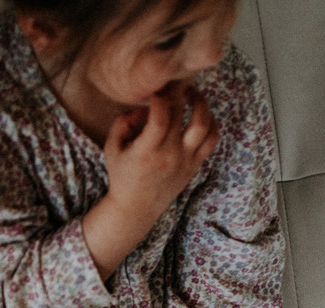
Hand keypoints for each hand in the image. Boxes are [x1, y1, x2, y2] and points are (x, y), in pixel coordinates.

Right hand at [105, 82, 218, 225]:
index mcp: (147, 151)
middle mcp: (170, 155)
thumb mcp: (112, 148)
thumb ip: (123, 122)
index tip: (155, 90)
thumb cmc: (122, 176)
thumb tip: (143, 107)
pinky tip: (201, 114)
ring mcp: (186, 160)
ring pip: (204, 124)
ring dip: (201, 103)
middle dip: (178, 91)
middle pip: (181, 113)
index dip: (160, 98)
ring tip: (192, 94)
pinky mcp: (195, 165)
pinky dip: (211, 122)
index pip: (160, 118)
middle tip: (173, 81)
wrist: (136, 209)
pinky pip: (212, 139)